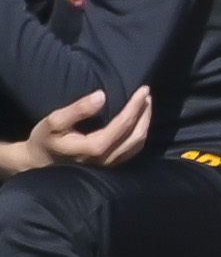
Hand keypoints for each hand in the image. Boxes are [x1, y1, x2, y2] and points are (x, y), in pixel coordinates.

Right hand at [0, 88, 150, 176]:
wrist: (38, 162)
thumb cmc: (45, 140)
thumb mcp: (54, 122)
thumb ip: (78, 109)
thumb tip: (102, 95)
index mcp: (94, 148)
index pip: (124, 124)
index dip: (136, 106)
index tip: (143, 89)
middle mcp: (105, 159)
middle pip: (136, 135)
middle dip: (144, 113)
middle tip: (146, 94)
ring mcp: (108, 165)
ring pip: (137, 145)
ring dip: (145, 123)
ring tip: (145, 104)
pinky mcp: (108, 167)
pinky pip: (132, 151)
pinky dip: (140, 134)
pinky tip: (139, 122)